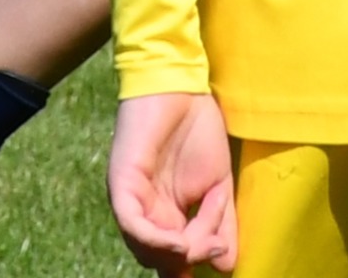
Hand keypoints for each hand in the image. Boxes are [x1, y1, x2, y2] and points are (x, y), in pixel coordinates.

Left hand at [110, 91, 237, 273]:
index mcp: (165, 215)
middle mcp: (144, 213)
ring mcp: (130, 200)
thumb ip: (221, 223)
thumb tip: (226, 264)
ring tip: (200, 244)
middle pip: (159, 259)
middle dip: (189, 259)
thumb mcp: (220, 185)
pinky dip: (154, 239)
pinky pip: (132, 224)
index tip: (219, 260)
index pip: (172, 257)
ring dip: (175, 253)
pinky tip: (178, 241)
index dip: (191, 265)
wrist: (183, 87)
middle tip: (217, 247)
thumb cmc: (198, 130)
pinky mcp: (121, 185)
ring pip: (144, 249)